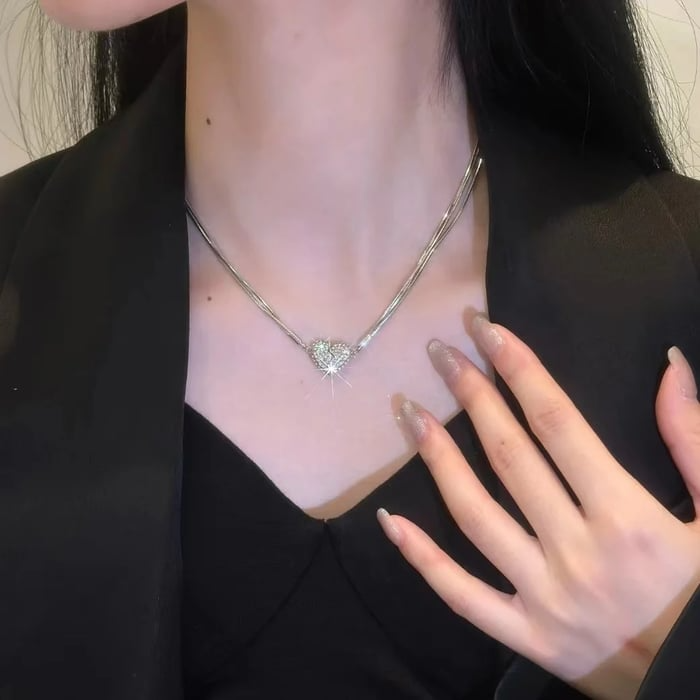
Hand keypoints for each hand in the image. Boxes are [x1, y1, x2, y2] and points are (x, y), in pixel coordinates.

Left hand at [377, 314, 699, 699]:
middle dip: (472, 395)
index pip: (558, 423)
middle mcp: (578, 552)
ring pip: (474, 515)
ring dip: (436, 458)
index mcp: (628, 516)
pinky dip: (421, 558)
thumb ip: (694, 439)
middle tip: (441, 351)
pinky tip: (388, 520)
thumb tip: (670, 365)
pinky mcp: (526, 636)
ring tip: (406, 411)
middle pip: (509, 456)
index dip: (519, 369)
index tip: (485, 329)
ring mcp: (544, 598)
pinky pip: (461, 596)